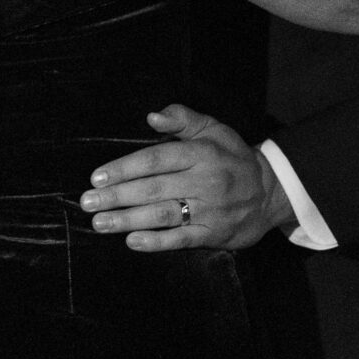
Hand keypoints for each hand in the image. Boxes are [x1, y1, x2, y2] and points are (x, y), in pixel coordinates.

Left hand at [80, 105, 294, 251]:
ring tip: (100, 223)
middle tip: (87, 202)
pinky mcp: (214, 233)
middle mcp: (205, 180)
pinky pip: (182, 239)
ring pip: (163, 215)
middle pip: (153, 188)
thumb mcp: (213, 128)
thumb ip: (182, 118)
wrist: (270, 191)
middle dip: (117, 196)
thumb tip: (152, 116)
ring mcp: (210, 209)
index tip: (97, 177)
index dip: (124, 168)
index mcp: (201, 152)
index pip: (156, 159)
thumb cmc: (232, 156)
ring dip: (128, 220)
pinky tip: (132, 242)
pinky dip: (156, 242)